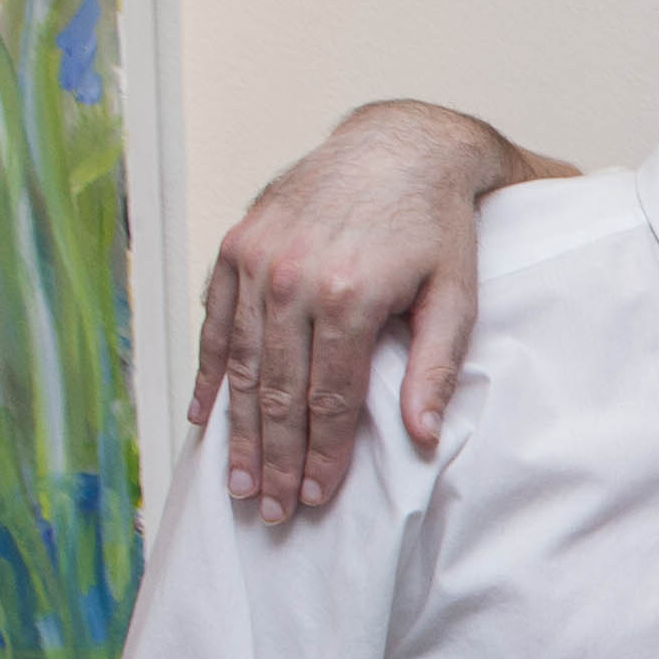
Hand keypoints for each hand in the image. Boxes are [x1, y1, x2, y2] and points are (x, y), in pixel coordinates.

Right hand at [189, 102, 516, 521]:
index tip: (315, 499)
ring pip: (238, 363)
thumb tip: (421, 436)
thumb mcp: (455, 296)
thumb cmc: (435, 227)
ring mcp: (256, 259)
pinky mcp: (236, 244)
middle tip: (269, 510)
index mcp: (348, 296)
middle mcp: (291, 278)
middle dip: (274, 458)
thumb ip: (435, 367)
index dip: (323, 455)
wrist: (399, 147)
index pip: (329, 399)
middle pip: (276, 390)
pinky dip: (208, 371)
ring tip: (237, 481)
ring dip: (236, 428)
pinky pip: (215, 321)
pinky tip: (203, 416)